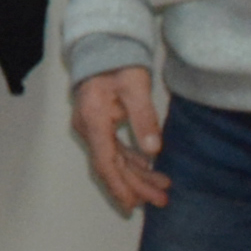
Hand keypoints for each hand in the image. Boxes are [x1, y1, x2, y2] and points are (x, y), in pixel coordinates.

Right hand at [71, 66, 169, 213]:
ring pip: (113, 159)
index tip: (134, 206)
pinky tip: (149, 168)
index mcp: (93, 120)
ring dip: (136, 176)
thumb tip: (153, 150)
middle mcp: (88, 127)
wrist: (102, 44)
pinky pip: (114, 149)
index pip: (105, 161)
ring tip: (163, 188)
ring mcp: (91, 126)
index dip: (119, 186)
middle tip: (163, 199)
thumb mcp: (135, 87)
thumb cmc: (118, 63)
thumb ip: (144, 118)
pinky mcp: (99, 123)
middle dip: (135, 185)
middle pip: (110, 165)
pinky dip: (131, 162)